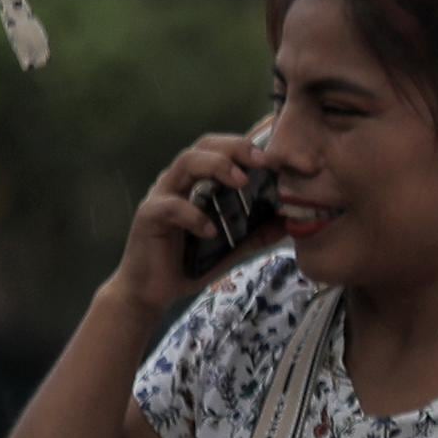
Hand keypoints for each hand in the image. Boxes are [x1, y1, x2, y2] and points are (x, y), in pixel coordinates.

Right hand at [113, 129, 274, 312]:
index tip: (279, 159)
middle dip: (235, 147)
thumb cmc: (189, 264)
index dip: (248, 147)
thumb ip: (256, 234)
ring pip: (185, 163)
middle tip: (262, 161)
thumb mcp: (231, 248)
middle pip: (204, 145)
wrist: (151, 292)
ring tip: (241, 182)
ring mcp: (161, 195)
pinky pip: (171, 206)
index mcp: (198, 182)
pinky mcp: (148, 216)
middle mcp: (179, 181)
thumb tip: (289, 223)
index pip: (222, 150)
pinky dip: (194, 215)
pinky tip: (211, 230)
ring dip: (216, 166)